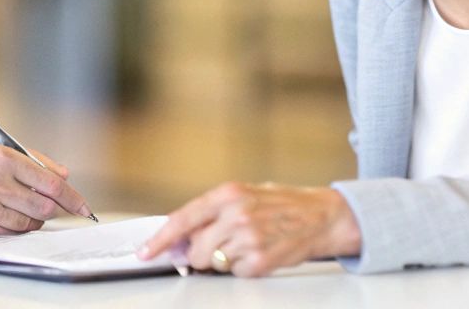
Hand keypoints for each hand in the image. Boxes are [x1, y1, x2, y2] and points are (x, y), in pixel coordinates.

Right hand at [0, 134, 90, 234]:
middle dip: (55, 211)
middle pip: (43, 207)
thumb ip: (34, 162)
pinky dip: (15, 228)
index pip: (51, 183)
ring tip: (27, 210)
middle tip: (56, 210)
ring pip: (27, 223)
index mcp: (5, 159)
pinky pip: (6, 232)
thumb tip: (63, 176)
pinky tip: (10, 217)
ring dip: (35, 220)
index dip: (72, 198)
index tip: (82, 206)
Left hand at [137, 182, 360, 277]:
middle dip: (201, 254)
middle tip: (221, 246)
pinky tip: (260, 253)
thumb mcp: (246, 195)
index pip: (183, 219)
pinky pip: (235, 274)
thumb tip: (180, 236)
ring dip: (225, 261)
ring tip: (247, 245)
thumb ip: (213, 213)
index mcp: (229, 194)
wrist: (322, 216)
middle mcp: (236, 214)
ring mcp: (248, 239)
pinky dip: (244, 268)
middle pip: (196, 250)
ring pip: (214, 264)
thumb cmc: (284, 204)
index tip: (146, 252)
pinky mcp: (260, 262)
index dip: (160, 239)